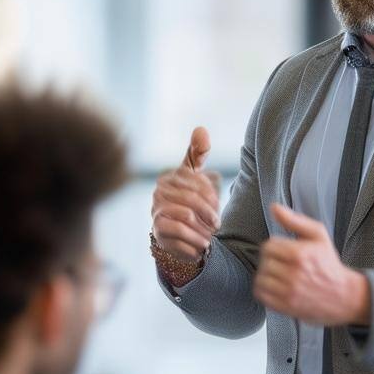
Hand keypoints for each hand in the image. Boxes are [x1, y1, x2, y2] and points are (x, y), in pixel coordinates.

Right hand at [151, 126, 221, 263]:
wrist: (175, 234)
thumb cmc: (187, 200)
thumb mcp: (194, 175)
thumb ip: (197, 153)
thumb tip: (201, 129)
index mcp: (169, 177)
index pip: (197, 181)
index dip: (212, 195)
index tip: (218, 205)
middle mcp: (158, 193)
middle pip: (193, 199)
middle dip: (210, 213)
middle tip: (218, 223)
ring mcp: (156, 211)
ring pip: (187, 216)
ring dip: (203, 227)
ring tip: (210, 234)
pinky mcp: (158, 231)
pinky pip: (179, 232)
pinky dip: (195, 240)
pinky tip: (201, 244)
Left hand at [254, 204, 369, 325]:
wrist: (343, 295)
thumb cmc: (329, 264)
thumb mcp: (318, 236)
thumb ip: (295, 220)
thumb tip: (274, 207)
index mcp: (300, 254)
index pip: (268, 246)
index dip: (275, 247)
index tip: (284, 252)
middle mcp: (293, 274)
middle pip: (264, 262)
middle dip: (272, 261)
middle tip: (284, 264)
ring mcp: (288, 292)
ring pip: (260, 278)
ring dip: (267, 276)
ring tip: (280, 275)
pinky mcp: (285, 306)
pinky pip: (261, 294)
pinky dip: (265, 290)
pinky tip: (277, 286)